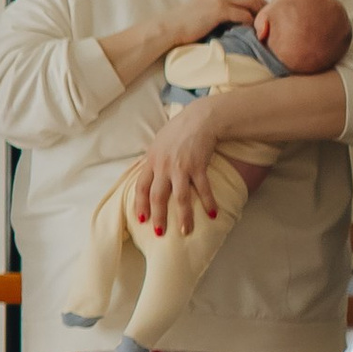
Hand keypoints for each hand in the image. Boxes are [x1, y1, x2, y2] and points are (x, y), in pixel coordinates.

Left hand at [128, 98, 223, 237]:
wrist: (200, 118)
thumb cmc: (179, 130)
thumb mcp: (159, 143)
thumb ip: (153, 160)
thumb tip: (148, 173)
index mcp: (151, 161)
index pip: (141, 187)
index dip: (140, 204)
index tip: (141, 219)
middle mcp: (164, 166)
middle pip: (158, 197)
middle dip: (158, 217)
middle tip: (160, 233)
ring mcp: (181, 167)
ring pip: (180, 197)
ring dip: (183, 216)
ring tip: (185, 231)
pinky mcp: (198, 166)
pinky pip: (203, 188)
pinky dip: (208, 202)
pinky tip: (213, 214)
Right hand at [163, 0, 261, 51]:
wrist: (168, 29)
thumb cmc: (182, 27)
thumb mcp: (201, 13)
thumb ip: (217, 12)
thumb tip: (232, 23)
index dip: (257, 4)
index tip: (264, 16)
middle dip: (264, 8)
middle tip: (271, 21)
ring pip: (250, 4)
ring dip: (260, 16)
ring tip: (264, 28)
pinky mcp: (219, 10)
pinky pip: (243, 15)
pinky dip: (250, 23)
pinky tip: (252, 32)